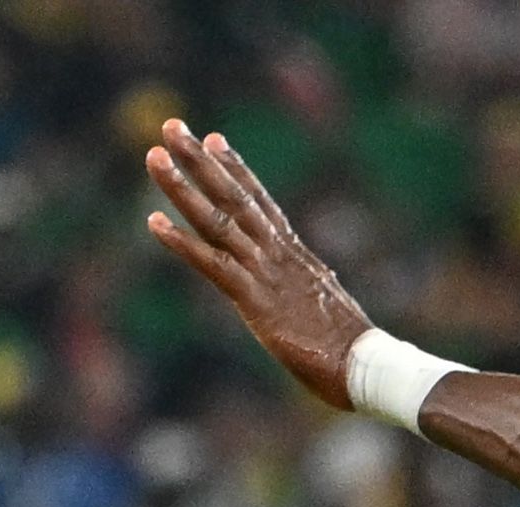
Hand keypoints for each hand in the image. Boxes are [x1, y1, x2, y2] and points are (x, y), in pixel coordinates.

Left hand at [143, 119, 372, 408]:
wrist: (366, 366)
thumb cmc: (351, 351)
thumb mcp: (325, 311)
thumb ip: (309, 295)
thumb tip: (312, 296)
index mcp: (294, 255)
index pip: (259, 201)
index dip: (234, 168)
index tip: (213, 139)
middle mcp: (277, 253)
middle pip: (233, 196)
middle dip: (200, 160)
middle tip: (171, 127)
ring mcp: (265, 272)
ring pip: (217, 220)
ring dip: (182, 187)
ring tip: (153, 157)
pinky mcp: (255, 299)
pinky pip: (212, 265)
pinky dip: (182, 243)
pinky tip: (154, 222)